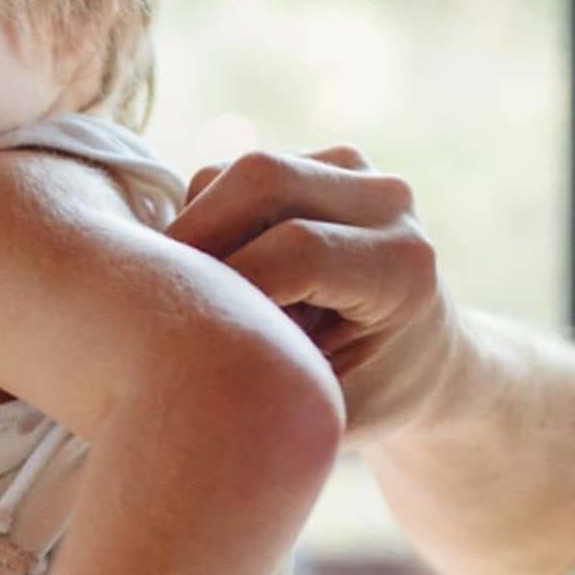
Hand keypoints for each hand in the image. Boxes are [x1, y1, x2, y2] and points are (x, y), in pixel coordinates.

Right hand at [165, 146, 460, 447]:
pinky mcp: (320, 163)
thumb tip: (183, 358)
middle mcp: (387, 202)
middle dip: (193, 233)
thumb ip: (268, 379)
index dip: (227, 287)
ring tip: (196, 298)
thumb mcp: (326, 412)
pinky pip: (233, 175)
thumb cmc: (368, 401)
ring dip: (194, 230)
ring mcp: (356, 171)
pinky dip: (204, 221)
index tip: (185, 336)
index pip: (295, 251)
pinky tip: (218, 275)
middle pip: (262, 177)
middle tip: (153, 298)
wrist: (420, 362)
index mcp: (403, 268)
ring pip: (236, 173)